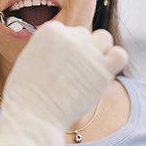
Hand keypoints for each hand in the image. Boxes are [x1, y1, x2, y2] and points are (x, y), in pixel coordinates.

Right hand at [0, 21, 127, 145]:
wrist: (33, 115)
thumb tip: (63, 45)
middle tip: (71, 71)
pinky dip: (114, 60)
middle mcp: (71, 37)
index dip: (62, 47)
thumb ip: (48, 46)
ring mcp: (88, 53)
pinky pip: (119, 55)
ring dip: (99, 50)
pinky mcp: (103, 70)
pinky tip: (104, 72)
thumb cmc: (26, 92)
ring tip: (89, 69)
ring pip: (104, 38)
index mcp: (50, 30)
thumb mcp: (29, 57)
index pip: (65, 30)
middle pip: (83, 35)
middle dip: (79, 50)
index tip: (58, 62)